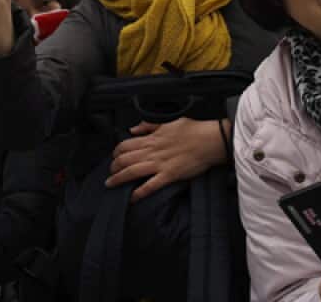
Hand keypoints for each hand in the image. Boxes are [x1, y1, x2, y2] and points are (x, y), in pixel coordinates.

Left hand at [107, 118, 227, 202]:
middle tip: (110, 173)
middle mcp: (152, 151)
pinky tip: (131, 198)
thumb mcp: (168, 122)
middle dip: (113, 167)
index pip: (125, 145)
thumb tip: (133, 129)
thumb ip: (148, 126)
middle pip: (124, 159)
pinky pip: (150, 186)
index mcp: (151, 138)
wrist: (210, 140)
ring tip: (111, 184)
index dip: (116, 152)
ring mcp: (160, 164)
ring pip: (132, 172)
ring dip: (119, 179)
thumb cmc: (192, 130)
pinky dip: (139, 193)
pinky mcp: (169, 175)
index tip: (114, 157)